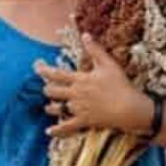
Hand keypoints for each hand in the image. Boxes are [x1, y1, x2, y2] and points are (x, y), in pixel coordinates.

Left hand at [36, 34, 150, 139]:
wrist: (129, 107)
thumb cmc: (120, 84)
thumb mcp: (109, 64)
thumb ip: (95, 49)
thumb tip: (85, 34)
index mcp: (80, 79)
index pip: (57, 74)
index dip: (44, 70)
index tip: (36, 67)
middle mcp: (75, 94)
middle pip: (53, 91)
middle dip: (47, 89)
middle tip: (46, 88)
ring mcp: (78, 108)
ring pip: (57, 108)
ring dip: (51, 107)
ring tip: (49, 106)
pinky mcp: (84, 121)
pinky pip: (66, 127)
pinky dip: (57, 130)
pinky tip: (49, 131)